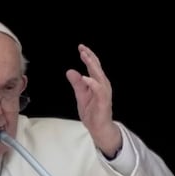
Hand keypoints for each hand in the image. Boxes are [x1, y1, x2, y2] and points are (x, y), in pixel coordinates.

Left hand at [65, 43, 122, 157]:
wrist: (98, 128)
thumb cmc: (92, 112)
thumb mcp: (81, 95)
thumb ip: (77, 83)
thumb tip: (70, 71)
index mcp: (98, 82)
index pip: (93, 66)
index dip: (88, 56)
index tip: (81, 47)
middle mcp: (103, 85)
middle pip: (97, 67)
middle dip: (90, 57)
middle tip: (82, 48)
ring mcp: (104, 92)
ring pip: (99, 75)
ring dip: (92, 65)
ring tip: (85, 57)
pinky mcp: (103, 101)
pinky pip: (98, 89)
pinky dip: (92, 82)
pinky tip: (85, 77)